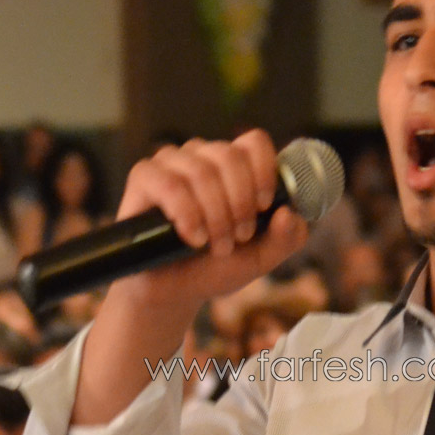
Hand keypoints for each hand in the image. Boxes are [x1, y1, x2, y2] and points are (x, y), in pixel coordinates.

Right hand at [108, 130, 307, 312]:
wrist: (173, 292)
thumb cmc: (215, 267)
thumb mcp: (261, 258)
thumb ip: (287, 239)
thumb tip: (290, 213)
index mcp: (233, 165)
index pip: (254, 142)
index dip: (263, 171)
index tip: (263, 207)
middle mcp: (202, 156)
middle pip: (229, 156)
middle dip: (239, 204)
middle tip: (236, 238)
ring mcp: (171, 163)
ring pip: (201, 172)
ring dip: (214, 216)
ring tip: (214, 245)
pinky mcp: (144, 177)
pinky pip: (169, 183)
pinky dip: (186, 214)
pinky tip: (192, 237)